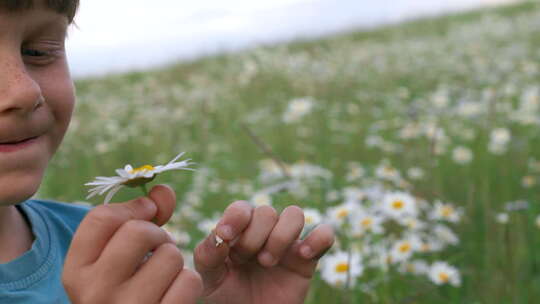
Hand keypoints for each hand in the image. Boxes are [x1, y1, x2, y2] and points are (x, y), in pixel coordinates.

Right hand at [62, 185, 202, 303]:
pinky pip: (189, 280)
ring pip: (171, 255)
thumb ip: (138, 218)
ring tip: (162, 276)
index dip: (133, 208)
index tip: (146, 214)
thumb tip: (163, 190)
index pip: (101, 217)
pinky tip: (173, 293)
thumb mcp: (114, 259)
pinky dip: (188, 283)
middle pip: (140, 232)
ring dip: (175, 261)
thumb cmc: (123, 290)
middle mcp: (95, 292)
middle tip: (155, 251)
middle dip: (157, 235)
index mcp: (76, 272)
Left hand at [194, 201, 334, 303]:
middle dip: (254, 236)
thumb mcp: (210, 280)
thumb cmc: (229, 298)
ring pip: (294, 214)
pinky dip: (318, 238)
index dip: (235, 216)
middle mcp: (264, 231)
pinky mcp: (308, 258)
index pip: (242, 208)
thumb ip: (208, 255)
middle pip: (267, 211)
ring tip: (267, 261)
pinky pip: (324, 234)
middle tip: (246, 260)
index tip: (226, 236)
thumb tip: (219, 235)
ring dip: (280, 235)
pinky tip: (302, 255)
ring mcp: (287, 243)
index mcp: (239, 231)